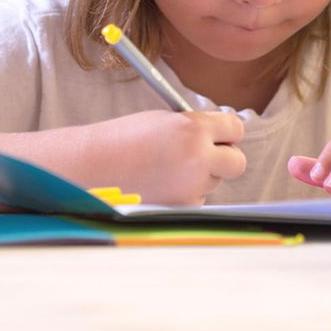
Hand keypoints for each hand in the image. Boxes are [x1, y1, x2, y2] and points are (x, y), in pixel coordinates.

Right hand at [86, 110, 246, 206]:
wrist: (93, 167)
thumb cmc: (124, 139)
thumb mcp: (163, 121)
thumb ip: (195, 127)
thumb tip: (221, 137)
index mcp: (193, 128)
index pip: (235, 128)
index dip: (228, 131)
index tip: (223, 135)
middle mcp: (198, 157)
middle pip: (237, 162)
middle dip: (226, 157)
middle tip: (209, 154)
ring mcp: (192, 186)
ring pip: (213, 181)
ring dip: (200, 176)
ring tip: (166, 168)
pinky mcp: (182, 208)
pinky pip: (196, 198)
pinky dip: (185, 193)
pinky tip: (160, 184)